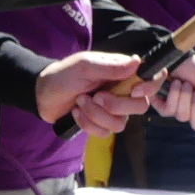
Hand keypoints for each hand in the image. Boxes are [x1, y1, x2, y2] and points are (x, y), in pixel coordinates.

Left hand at [36, 50, 153, 136]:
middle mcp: (123, 92)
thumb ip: (110, 66)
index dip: (150, 87)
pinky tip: (76, 113)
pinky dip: (88, 124)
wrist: (42, 94)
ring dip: (97, 115)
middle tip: (95, 96)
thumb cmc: (64, 75)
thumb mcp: (84, 66)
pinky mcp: (101, 124)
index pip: (152, 79)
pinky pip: (105, 132)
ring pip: (121, 123)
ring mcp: (113, 110)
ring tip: (80, 102)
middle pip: (141, 106)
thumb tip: (137, 61)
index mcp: (123, 74)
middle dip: (116, 105)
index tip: (133, 90)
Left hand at [154, 56, 194, 133]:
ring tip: (183, 82)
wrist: (173, 57)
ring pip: (182, 116)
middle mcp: (194, 112)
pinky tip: (173, 84)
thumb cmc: (192, 67)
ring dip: (184, 96)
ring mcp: (178, 111)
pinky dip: (172, 96)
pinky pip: (168, 111)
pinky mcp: (162, 106)